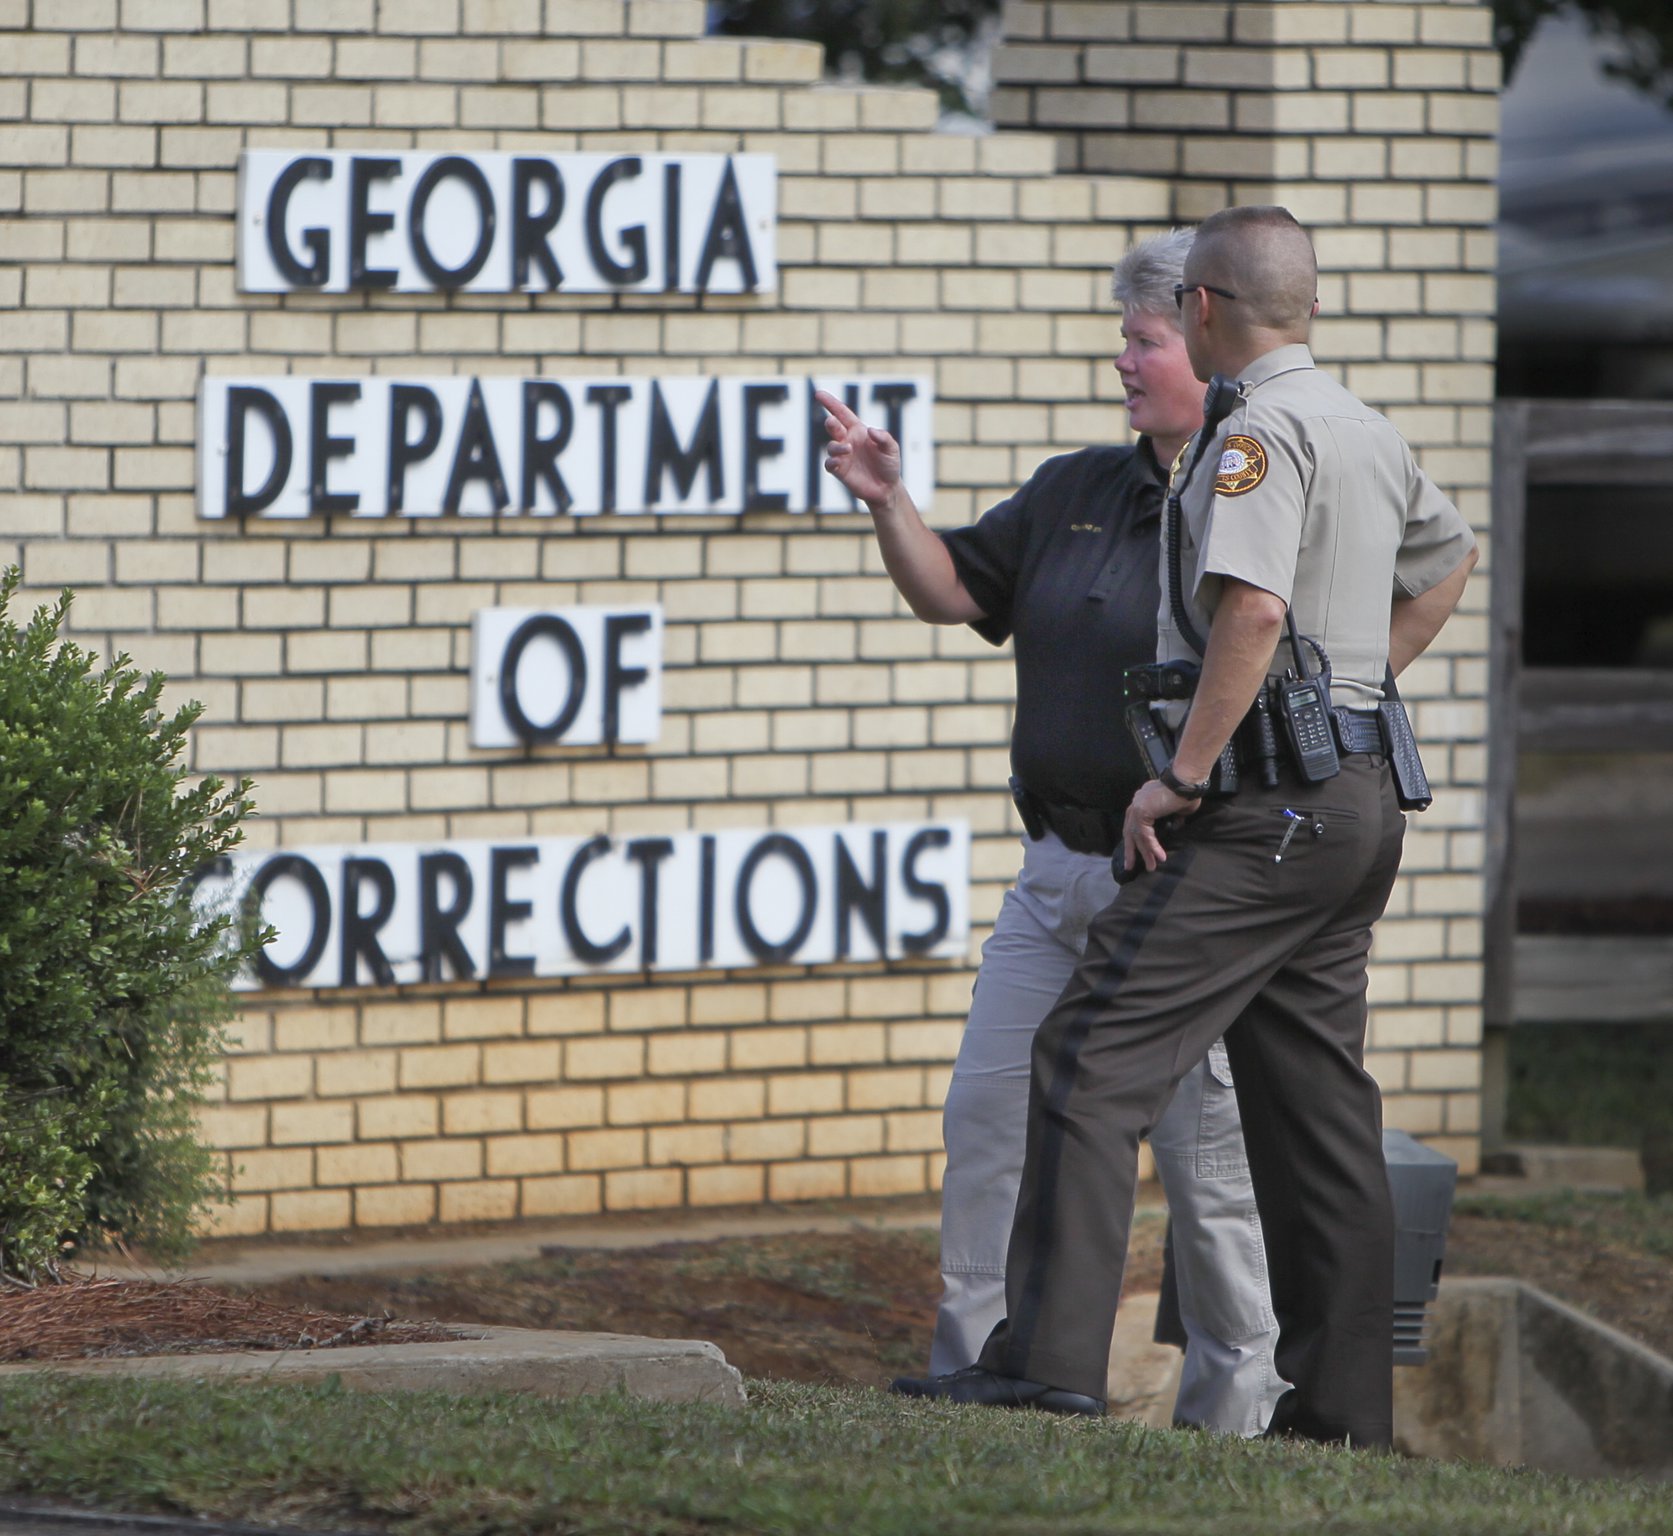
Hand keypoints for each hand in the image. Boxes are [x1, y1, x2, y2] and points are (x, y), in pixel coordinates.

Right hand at [814, 389, 901, 509]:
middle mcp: (848, 441)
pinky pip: (829, 464)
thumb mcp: (892, 449)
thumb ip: (884, 438)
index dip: (831, 403)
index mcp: (859, 431)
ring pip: (831, 446)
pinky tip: (839, 462)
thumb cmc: (889, 465)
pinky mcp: (840, 471)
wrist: (886, 488)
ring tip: (848, 450)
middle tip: (832, 422)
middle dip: (831, 423)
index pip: (842, 413)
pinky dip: (832, 461)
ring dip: (837, 447)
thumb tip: (871, 431)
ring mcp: (843, 456)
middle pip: (833, 427)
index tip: (818, 394)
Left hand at [1122, 778, 1201, 873]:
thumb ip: (1174, 818)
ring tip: (1151, 868)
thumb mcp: (1179, 810)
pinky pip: (1145, 835)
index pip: (1135, 824)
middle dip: (1132, 851)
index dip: (1135, 839)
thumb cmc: (1185, 792)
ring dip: (1145, 853)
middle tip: (1130, 867)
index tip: (1137, 852)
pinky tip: (1159, 857)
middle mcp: (1136, 804)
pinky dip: (1152, 847)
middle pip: (1130, 832)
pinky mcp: (1142, 812)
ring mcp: (1137, 808)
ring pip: (1138, 836)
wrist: (1185, 781)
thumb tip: (1175, 825)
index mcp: (1142, 802)